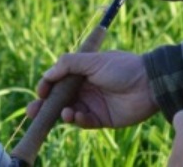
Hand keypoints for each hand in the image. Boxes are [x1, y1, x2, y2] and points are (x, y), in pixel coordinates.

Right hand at [26, 50, 157, 128]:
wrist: (149, 84)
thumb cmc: (122, 67)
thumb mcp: (93, 60)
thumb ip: (68, 64)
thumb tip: (47, 75)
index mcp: (82, 72)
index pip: (58, 81)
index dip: (47, 86)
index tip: (40, 92)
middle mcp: (85, 88)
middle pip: (59, 99)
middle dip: (45, 107)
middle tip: (32, 113)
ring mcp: (93, 104)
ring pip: (69, 112)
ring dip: (63, 114)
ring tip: (66, 113)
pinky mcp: (101, 119)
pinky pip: (84, 122)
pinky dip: (78, 121)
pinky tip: (77, 117)